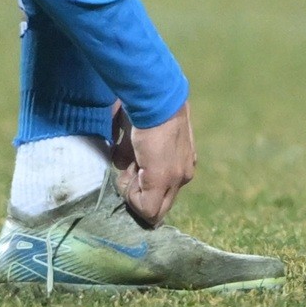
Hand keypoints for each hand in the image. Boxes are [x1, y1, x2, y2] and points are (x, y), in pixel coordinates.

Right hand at [108, 100, 195, 227]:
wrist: (153, 99)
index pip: (162, 191)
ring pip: (152, 207)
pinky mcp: (162, 179)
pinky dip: (131, 195)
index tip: (131, 166)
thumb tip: (122, 167)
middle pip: (160, 206)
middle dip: (138, 196)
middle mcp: (183, 174)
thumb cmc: (145, 110)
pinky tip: (130, 169)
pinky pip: (146, 207)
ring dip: (133, 189)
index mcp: (180, 162)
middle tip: (129, 171)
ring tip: (131, 163)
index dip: (141, 186)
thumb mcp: (140, 138)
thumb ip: (134, 156)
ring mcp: (176, 178)